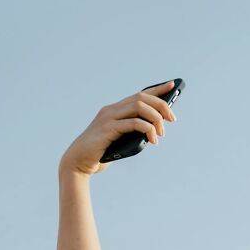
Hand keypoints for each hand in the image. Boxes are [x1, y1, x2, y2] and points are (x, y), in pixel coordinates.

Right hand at [58, 80, 176, 176]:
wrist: (77, 163)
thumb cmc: (99, 154)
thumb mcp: (119, 141)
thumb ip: (131, 134)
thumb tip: (152, 133)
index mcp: (114, 111)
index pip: (139, 95)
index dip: (156, 89)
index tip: (172, 86)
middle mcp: (111, 110)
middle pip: (142, 98)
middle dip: (161, 106)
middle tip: (172, 119)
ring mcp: (108, 118)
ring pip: (139, 107)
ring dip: (155, 119)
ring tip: (161, 134)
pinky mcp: (108, 129)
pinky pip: (133, 123)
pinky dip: (147, 130)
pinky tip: (152, 140)